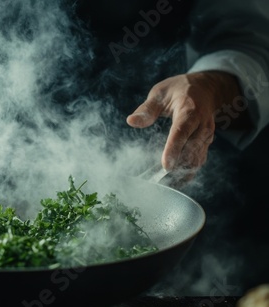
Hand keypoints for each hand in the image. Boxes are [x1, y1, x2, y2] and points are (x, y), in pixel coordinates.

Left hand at [127, 71, 241, 181]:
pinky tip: (174, 181)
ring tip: (164, 185)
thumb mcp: (160, 92)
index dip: (174, 149)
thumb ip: (147, 109)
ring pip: (197, 159)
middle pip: (191, 150)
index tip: (165, 166)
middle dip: (177, 167)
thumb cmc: (180, 90)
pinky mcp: (206, 144)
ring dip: (182, 173)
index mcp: (190, 110)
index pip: (182, 132)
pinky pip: (198, 161)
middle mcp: (202, 125)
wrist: (207, 89)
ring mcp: (207, 136)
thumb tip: (131, 121)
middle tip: (158, 182)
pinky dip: (187, 172)